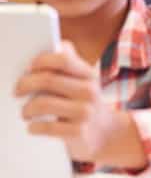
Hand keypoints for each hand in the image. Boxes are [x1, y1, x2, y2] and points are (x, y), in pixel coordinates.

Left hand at [15, 41, 125, 163]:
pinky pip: (47, 127)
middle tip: (16, 91)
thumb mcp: (83, 80)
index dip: (41, 61)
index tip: (28, 67)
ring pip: (43, 104)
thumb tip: (59, 44)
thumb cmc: (85, 102)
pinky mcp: (79, 132)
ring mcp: (85, 113)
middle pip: (48, 80)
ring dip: (26, 108)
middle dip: (25, 84)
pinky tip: (33, 126)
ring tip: (25, 112)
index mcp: (89, 75)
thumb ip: (70, 61)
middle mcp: (89, 92)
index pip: (64, 60)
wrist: (106, 133)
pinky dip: (34, 127)